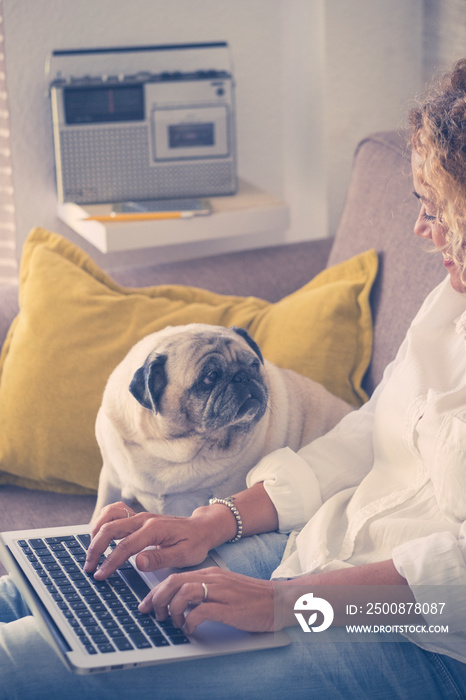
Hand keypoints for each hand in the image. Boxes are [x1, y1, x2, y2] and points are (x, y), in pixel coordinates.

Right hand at [84, 501, 217, 578]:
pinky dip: (103, 520)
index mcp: (154, 529)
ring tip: (91, 551)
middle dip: (95, 548)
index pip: (125, 546)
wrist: (202, 528)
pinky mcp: (138, 516)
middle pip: (111, 528)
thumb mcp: (183, 555)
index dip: (110, 562)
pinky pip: (115, 510)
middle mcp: (144, 518)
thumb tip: (137, 562)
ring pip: (109, 515)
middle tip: (89, 567)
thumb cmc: (194, 543)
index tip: (99, 575)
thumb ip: (160, 559)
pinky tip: (99, 533)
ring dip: (96, 532)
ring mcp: (140, 515)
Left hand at [138, 567, 275, 633]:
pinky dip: (190, 622)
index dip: (155, 592)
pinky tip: (191, 630)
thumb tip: (179, 602)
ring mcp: (221, 592)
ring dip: (172, 611)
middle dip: (156, 600)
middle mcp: (213, 578)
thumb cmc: (251, 598)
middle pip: (174, 582)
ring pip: (184, 594)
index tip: (144, 605)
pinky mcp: (229, 608)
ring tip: (175, 623)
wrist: (279, 600)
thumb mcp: (224, 588)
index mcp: (210, 573)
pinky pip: (201, 611)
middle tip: (153, 615)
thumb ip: (204, 590)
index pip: (174, 577)